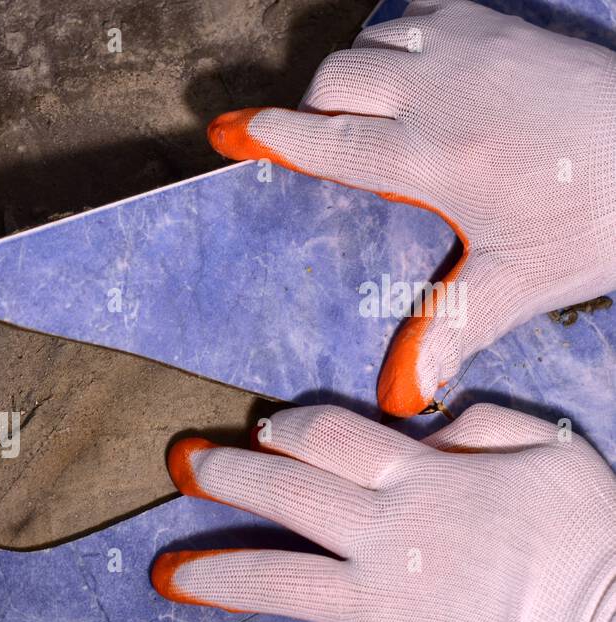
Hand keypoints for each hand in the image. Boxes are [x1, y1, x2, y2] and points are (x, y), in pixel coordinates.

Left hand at [150, 404, 615, 621]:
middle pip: (285, 496)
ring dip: (213, 576)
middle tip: (180, 466)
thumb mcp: (551, 452)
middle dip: (226, 476)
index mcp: (421, 477)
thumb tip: (424, 423)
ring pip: (276, 581)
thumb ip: (480, 426)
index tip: (263, 431)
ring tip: (163, 576)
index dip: (290, 430)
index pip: (331, 439)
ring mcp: (378, 603)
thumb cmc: (594, 540)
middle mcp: (384, 535)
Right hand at [208, 0, 615, 416]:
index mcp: (432, 157)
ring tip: (369, 109)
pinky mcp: (500, 26)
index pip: (327, 139)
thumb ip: (451, 327)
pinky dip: (400, 39)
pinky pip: (420, 15)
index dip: (271, 134)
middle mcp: (441, 93)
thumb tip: (402, 394)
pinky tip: (419, 73)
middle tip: (324, 139)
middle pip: (336, 79)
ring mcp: (472, 51)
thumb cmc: (599, 215)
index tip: (230, 129)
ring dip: (355, 72)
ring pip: (373, 42)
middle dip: (314, 106)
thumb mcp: (522, 281)